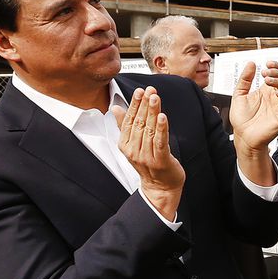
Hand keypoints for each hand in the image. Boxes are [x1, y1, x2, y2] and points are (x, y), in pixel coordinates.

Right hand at [117, 88, 184, 218]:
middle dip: (145, 105)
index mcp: (125, 145)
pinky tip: (163, 116)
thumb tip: (114, 108)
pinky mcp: (160, 160)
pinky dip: (162, 128)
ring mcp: (146, 156)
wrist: (160, 187)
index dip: (134, 105)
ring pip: (149, 130)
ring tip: (155, 97)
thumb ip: (124, 125)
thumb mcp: (133, 144)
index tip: (139, 91)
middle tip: (150, 90)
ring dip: (153, 112)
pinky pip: (160, 141)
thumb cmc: (148, 163)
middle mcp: (134, 150)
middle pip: (139, 123)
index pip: (128, 120)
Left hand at [229, 61, 277, 151]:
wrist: (243, 136)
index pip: (277, 74)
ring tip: (268, 80)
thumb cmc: (241, 119)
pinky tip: (277, 93)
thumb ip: (245, 79)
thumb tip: (251, 63)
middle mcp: (275, 96)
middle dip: (277, 72)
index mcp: (266, 90)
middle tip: (265, 72)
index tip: (267, 63)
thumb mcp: (239, 95)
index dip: (275, 66)